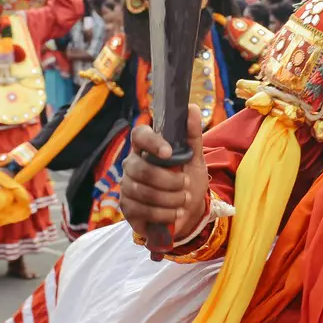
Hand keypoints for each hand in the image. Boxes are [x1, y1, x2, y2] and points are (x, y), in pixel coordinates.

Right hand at [116, 105, 208, 241]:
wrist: (188, 213)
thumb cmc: (188, 181)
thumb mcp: (195, 159)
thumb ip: (192, 136)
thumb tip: (192, 108)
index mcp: (146, 148)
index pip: (139, 135)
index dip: (151, 142)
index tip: (168, 152)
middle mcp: (132, 165)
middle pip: (142, 169)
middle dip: (169, 180)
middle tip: (186, 184)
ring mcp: (127, 186)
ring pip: (143, 191)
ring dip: (170, 198)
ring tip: (184, 201)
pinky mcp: (127, 207)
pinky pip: (142, 210)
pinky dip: (164, 213)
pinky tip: (175, 214)